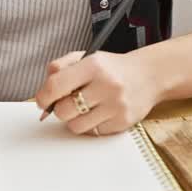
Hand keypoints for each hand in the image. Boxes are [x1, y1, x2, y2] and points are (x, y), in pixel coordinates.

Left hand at [33, 51, 161, 135]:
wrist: (148, 76)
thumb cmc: (111, 68)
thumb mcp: (86, 58)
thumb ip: (60, 67)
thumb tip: (43, 94)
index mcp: (93, 65)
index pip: (56, 85)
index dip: (43, 96)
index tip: (42, 100)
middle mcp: (106, 85)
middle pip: (63, 110)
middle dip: (59, 109)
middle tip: (67, 102)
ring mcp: (116, 106)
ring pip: (76, 126)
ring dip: (74, 119)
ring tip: (83, 108)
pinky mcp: (123, 122)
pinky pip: (93, 133)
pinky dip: (91, 125)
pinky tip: (99, 113)